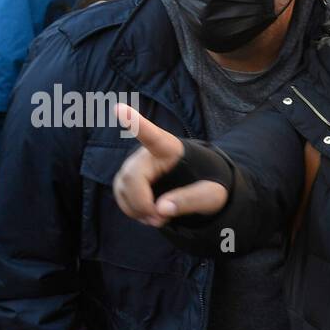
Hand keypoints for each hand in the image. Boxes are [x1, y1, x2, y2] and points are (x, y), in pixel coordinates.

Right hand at [114, 103, 225, 226]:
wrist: (202, 188)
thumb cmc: (209, 185)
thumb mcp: (210, 196)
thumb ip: (190, 201)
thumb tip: (161, 209)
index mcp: (171, 149)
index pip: (152, 135)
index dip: (135, 123)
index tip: (119, 108)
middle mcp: (148, 153)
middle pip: (132, 177)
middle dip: (142, 204)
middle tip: (160, 221)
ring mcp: (135, 165)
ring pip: (122, 188)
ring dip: (137, 210)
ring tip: (158, 219)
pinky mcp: (128, 178)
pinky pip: (121, 196)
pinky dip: (132, 210)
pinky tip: (147, 215)